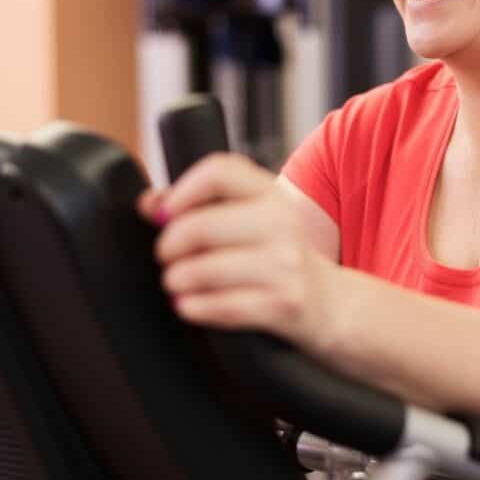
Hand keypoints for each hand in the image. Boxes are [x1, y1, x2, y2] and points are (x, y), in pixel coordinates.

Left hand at [137, 153, 337, 353]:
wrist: (329, 302)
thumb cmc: (277, 256)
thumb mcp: (251, 220)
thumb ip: (201, 206)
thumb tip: (150, 203)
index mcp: (270, 193)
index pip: (219, 172)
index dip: (182, 190)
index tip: (164, 214)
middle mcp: (282, 222)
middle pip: (201, 225)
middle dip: (169, 245)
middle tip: (166, 256)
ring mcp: (286, 263)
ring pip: (205, 270)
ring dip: (177, 280)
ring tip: (176, 282)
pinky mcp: (284, 303)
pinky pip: (222, 306)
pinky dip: (194, 307)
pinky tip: (190, 305)